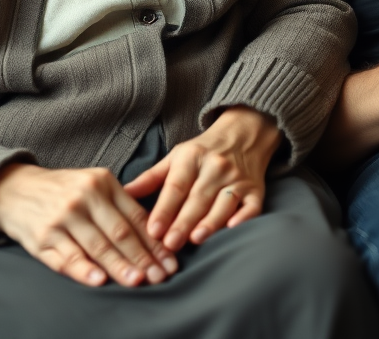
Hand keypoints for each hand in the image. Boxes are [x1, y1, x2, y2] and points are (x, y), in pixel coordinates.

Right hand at [0, 163, 177, 288]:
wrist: (16, 189)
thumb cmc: (64, 190)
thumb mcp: (93, 185)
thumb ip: (120, 205)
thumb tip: (153, 233)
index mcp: (102, 182)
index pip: (134, 216)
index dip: (154, 240)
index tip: (170, 260)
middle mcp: (84, 197)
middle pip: (119, 232)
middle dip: (142, 257)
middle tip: (160, 276)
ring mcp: (62, 217)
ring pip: (97, 246)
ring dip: (119, 266)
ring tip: (137, 280)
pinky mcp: (42, 237)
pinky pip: (66, 257)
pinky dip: (83, 270)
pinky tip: (98, 280)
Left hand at [124, 106, 280, 250]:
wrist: (245, 133)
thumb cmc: (203, 151)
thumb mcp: (175, 157)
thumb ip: (151, 178)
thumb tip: (123, 194)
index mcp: (192, 157)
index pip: (176, 185)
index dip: (164, 208)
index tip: (152, 230)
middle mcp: (216, 167)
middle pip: (198, 197)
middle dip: (183, 222)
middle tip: (169, 244)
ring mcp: (238, 179)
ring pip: (224, 202)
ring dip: (210, 221)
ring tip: (196, 239)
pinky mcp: (256, 190)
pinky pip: (252, 206)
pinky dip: (244, 218)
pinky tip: (233, 229)